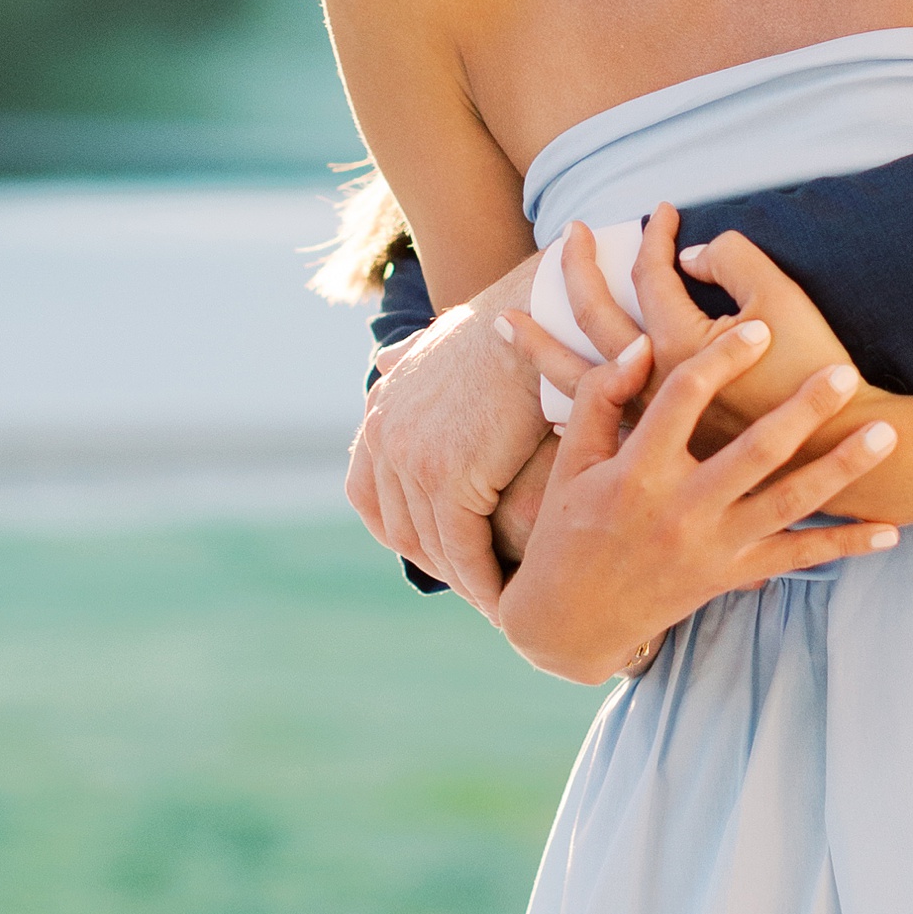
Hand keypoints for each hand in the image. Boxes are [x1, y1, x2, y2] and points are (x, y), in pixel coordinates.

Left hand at [348, 251, 548, 618]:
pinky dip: (485, 581)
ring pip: (434, 546)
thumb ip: (409, 359)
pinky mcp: (449, 478)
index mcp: (380, 412)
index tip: (442, 552)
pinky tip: (511, 596)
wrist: (543, 310)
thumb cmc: (510, 322)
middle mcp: (384, 437)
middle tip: (478, 588)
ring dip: (466, 583)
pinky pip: (464, 550)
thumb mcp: (441, 338)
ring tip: (501, 602)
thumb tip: (381, 362)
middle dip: (438, 563)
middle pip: (400, 529)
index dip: (403, 531)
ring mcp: (412, 459)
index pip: (369, 495)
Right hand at [495, 317, 900, 684]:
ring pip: (789, 502)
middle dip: (804, 409)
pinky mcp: (730, 575)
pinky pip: (796, 558)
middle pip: (755, 450)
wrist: (570, 623)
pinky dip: (844, 545)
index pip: (684, 400)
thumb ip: (602, 400)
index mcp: (636, 471)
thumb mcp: (572, 463)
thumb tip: (642, 346)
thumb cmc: (569, 529)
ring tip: (886, 434)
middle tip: (845, 372)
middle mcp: (680, 508)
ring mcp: (711, 546)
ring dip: (842, 469)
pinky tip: (890, 530)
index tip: (756, 328)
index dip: (722, 360)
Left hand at [546, 209, 895, 461]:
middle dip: (577, 269)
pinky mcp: (659, 448)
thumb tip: (685, 257)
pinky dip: (571, 408)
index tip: (660, 211)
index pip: (650, 273)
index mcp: (679, 340)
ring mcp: (650, 417)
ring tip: (505, 326)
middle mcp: (651, 380)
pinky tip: (551, 406)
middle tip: (570, 234)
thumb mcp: (782, 298)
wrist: (830, 452)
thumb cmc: (811, 370)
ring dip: (540, 347)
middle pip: (596, 316)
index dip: (655, 235)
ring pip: (578, 378)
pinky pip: (597, 425)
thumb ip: (732, 260)